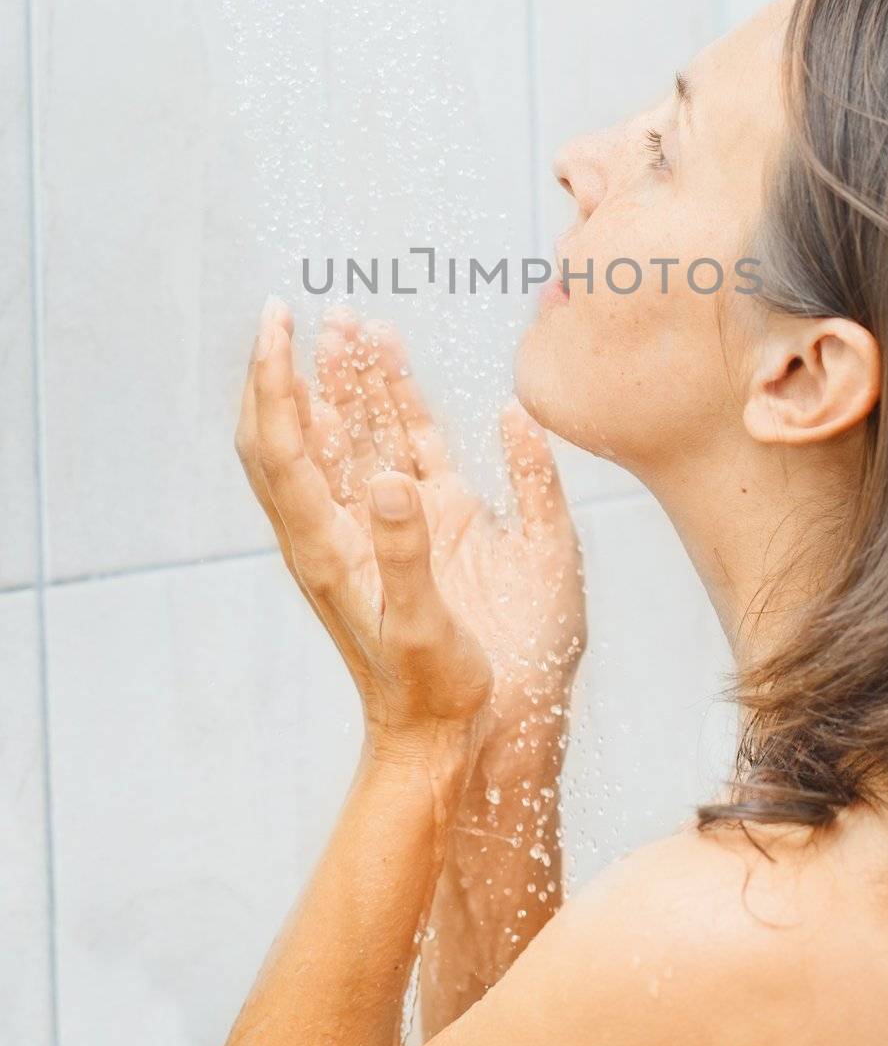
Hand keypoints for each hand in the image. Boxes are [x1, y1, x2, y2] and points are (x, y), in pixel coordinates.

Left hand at [235, 300, 492, 773]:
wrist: (454, 736)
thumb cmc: (435, 692)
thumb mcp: (422, 629)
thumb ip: (405, 552)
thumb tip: (388, 476)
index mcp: (328, 547)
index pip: (285, 445)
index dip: (275, 379)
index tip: (277, 322)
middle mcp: (341, 528)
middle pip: (304, 430)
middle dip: (302, 366)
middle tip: (311, 309)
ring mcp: (377, 526)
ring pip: (349, 434)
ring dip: (346, 378)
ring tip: (353, 322)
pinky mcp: (419, 530)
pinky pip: (398, 451)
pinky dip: (393, 406)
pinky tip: (401, 373)